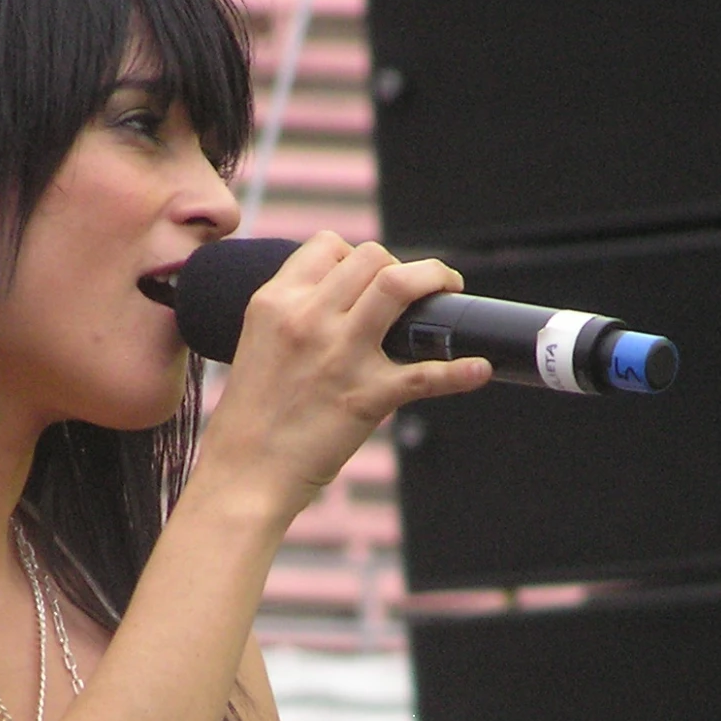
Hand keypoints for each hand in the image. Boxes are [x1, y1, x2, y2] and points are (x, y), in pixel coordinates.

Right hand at [197, 233, 492, 513]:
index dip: (355, 258)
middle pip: (371, 257)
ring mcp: (339, 354)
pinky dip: (459, 371)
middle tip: (410, 292)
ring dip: (435, 280)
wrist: (242, 475)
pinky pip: (426, 373)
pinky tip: (478, 369)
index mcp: (275, 302)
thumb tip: (343, 305)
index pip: (328, 246)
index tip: (367, 281)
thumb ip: (294, 317)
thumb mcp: (259, 345)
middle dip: (399, 266)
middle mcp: (307, 318)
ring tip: (448, 292)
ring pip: (398, 285)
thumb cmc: (250, 420)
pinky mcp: (365, 396)